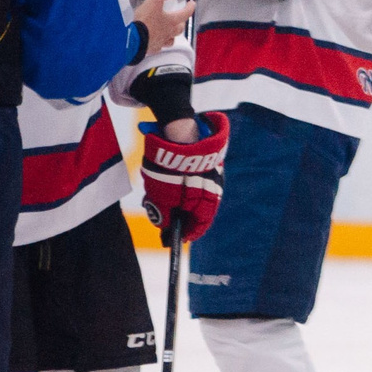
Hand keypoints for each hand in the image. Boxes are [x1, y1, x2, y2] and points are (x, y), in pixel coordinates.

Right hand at [131, 0, 191, 56]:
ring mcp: (159, 42)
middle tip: (179, 19)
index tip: (192, 4)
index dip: (190, 7)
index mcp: (171, 21)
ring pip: (170, 40)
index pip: (185, 14)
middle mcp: (168, 33)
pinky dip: (157, 43)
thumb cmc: (145, 21)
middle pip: (179, 29)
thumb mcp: (153, 1)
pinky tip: (153, 41)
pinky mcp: (150, 49)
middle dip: (180, 23)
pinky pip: (157, 46)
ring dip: (171, 35)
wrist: (132, 41)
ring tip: (168, 31)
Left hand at [140, 110, 228, 245]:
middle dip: (180, 217)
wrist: (178, 133)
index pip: (200, 224)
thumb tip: (163, 226)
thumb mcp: (161, 194)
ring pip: (194, 195)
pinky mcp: (203, 163)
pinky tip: (166, 183)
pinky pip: (193, 182)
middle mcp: (213, 189)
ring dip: (179, 201)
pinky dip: (181, 187)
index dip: (187, 234)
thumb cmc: (171, 167)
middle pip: (197, 210)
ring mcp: (210, 175)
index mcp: (207, 199)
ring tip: (159, 198)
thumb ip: (163, 213)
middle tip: (164, 219)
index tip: (174, 239)